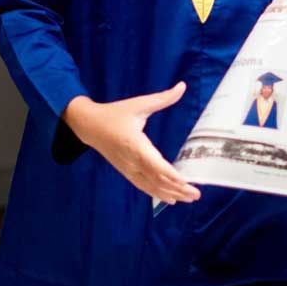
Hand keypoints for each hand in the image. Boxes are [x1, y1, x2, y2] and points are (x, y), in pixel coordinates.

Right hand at [62, 82, 200, 204]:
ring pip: (151, 186)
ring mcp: (128, 169)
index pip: (156, 165)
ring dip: (170, 194)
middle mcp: (132, 161)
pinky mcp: (126, 172)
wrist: (89, 125)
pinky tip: (171, 199)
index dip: (172, 176)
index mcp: (135, 144)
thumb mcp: (139, 104)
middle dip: (177, 189)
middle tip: (196, 194)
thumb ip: (162, 98)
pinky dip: (157, 194)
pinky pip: (143, 186)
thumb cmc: (115, 113)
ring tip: (189, 198)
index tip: (188, 182)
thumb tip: (182, 86)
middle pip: (157, 179)